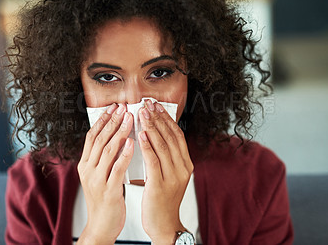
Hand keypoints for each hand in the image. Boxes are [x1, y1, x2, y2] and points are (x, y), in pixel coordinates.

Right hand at [77, 103, 133, 244]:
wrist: (101, 225)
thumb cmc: (104, 199)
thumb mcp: (99, 175)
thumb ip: (104, 158)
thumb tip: (116, 136)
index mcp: (85, 165)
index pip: (92, 136)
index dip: (103, 120)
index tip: (114, 107)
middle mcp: (88, 170)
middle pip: (99, 139)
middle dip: (112, 121)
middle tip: (123, 107)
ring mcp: (96, 180)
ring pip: (107, 150)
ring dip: (119, 132)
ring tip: (129, 118)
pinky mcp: (108, 190)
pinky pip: (117, 168)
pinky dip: (124, 154)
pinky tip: (131, 142)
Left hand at [138, 100, 193, 244]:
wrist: (164, 224)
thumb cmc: (163, 199)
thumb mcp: (170, 176)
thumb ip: (166, 158)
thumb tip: (155, 135)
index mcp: (186, 164)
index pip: (177, 136)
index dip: (167, 119)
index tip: (157, 106)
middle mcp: (182, 168)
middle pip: (170, 137)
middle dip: (158, 118)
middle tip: (148, 103)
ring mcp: (173, 177)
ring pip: (162, 146)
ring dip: (151, 127)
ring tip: (142, 113)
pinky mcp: (160, 185)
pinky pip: (153, 160)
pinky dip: (147, 145)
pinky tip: (141, 134)